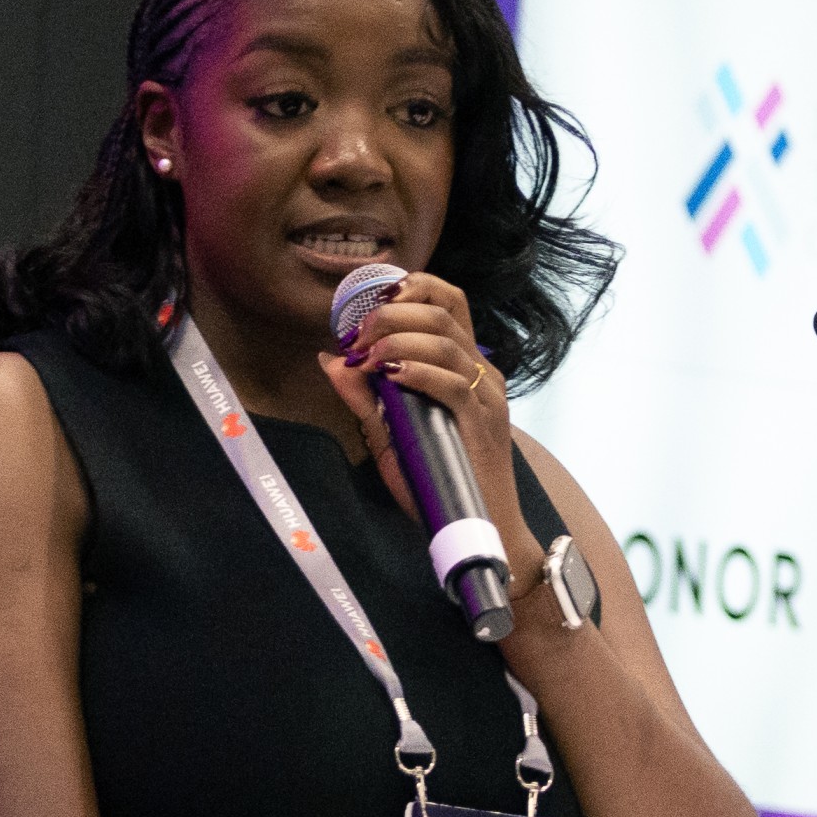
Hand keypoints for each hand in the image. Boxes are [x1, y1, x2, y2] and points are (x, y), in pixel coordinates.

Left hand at [321, 268, 524, 555]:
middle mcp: (481, 373)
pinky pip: (450, 381)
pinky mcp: (483, 421)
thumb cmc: (439, 482)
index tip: (366, 301)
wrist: (481, 529)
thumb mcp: (390, 433)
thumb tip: (330, 359)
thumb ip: (363, 397)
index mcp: (466, 367)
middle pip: (442, 309)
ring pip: (444, 338)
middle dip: (390, 311)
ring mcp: (486, 395)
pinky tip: (389, 375)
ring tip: (365, 355)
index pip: (447, 301)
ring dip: (397, 337)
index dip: (408, 287)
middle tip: (355, 333)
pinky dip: (415, 370)